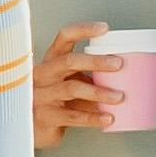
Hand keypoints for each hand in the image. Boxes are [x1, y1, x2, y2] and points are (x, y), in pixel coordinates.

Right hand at [28, 18, 121, 146]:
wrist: (29, 128)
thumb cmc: (54, 99)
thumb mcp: (67, 82)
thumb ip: (89, 78)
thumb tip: (126, 76)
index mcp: (51, 60)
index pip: (64, 37)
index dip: (83, 30)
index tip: (105, 28)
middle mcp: (43, 74)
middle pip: (69, 61)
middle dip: (96, 61)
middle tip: (119, 64)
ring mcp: (42, 96)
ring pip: (72, 89)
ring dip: (98, 92)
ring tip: (119, 97)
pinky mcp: (46, 117)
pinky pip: (73, 116)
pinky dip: (93, 118)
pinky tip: (108, 118)